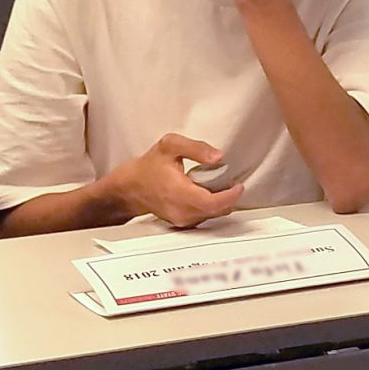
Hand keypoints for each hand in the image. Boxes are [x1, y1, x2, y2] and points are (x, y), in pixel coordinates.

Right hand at [106, 133, 245, 227]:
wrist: (129, 188)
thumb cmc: (148, 167)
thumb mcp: (170, 146)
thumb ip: (196, 148)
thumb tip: (218, 157)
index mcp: (180, 193)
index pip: (213, 203)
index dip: (231, 195)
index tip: (238, 185)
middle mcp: (182, 212)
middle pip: (217, 210)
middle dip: (228, 196)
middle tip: (229, 180)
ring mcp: (182, 220)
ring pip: (212, 215)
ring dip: (220, 201)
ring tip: (216, 184)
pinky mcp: (182, 223)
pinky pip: (205, 217)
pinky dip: (210, 206)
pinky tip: (205, 192)